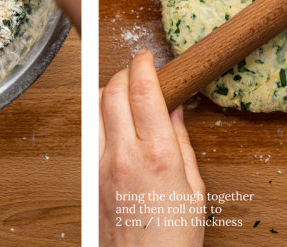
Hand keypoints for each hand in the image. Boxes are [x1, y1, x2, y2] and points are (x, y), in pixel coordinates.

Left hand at [100, 49, 204, 245]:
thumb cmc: (174, 239)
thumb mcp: (194, 188)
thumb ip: (181, 143)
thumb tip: (173, 110)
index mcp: (158, 155)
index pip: (143, 91)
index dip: (142, 65)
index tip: (146, 57)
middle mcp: (125, 155)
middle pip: (112, 92)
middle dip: (123, 73)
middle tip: (136, 72)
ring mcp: (103, 166)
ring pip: (95, 110)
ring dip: (109, 93)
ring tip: (125, 94)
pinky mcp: (91, 178)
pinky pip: (91, 135)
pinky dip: (101, 120)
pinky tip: (116, 124)